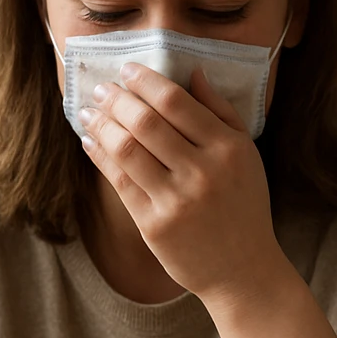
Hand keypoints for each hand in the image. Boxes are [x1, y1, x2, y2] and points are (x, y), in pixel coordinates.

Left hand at [78, 63, 284, 303]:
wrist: (242, 268)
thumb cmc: (244, 205)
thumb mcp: (246, 154)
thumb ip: (221, 111)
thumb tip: (193, 72)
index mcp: (229, 148)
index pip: (177, 102)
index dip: (146, 81)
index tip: (127, 68)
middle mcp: (203, 172)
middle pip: (146, 122)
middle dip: (117, 99)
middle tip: (101, 88)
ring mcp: (177, 200)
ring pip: (127, 149)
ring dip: (102, 125)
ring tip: (90, 112)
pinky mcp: (155, 225)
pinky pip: (119, 181)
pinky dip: (100, 156)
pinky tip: (91, 142)